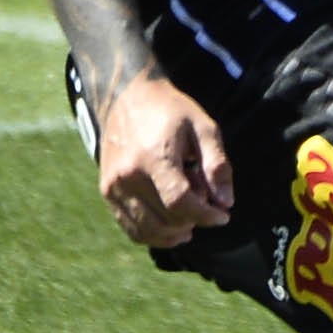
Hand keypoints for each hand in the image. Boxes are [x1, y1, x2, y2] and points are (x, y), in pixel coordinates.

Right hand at [95, 74, 233, 248]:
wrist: (127, 98)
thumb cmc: (171, 112)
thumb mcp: (204, 128)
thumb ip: (217, 165)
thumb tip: (226, 202)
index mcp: (154, 157)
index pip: (180, 202)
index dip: (205, 215)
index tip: (223, 216)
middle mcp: (127, 176)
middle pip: (165, 219)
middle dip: (193, 219)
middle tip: (206, 203)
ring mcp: (113, 186)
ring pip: (146, 230)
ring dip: (175, 233)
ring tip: (191, 218)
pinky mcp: (106, 192)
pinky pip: (130, 227)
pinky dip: (153, 235)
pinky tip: (173, 228)